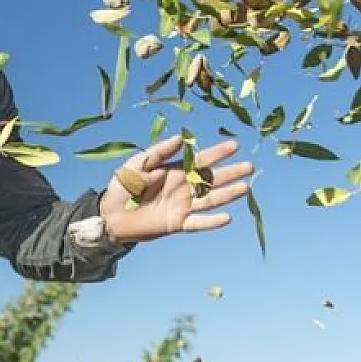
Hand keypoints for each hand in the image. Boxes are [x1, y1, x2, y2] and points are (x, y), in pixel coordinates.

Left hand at [99, 135, 256, 243]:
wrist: (111, 214)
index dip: (218, 152)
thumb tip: (181, 138)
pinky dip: (212, 222)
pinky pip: (198, 223)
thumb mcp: (138, 164)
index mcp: (176, 170)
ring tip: (246, 187)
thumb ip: (159, 152)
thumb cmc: (123, 186)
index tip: (235, 145)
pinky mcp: (177, 224)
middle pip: (212, 179)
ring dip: (228, 194)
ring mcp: (182, 206)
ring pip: (210, 199)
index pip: (201, 160)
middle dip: (231, 172)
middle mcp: (183, 187)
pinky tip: (227, 218)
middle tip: (249, 166)